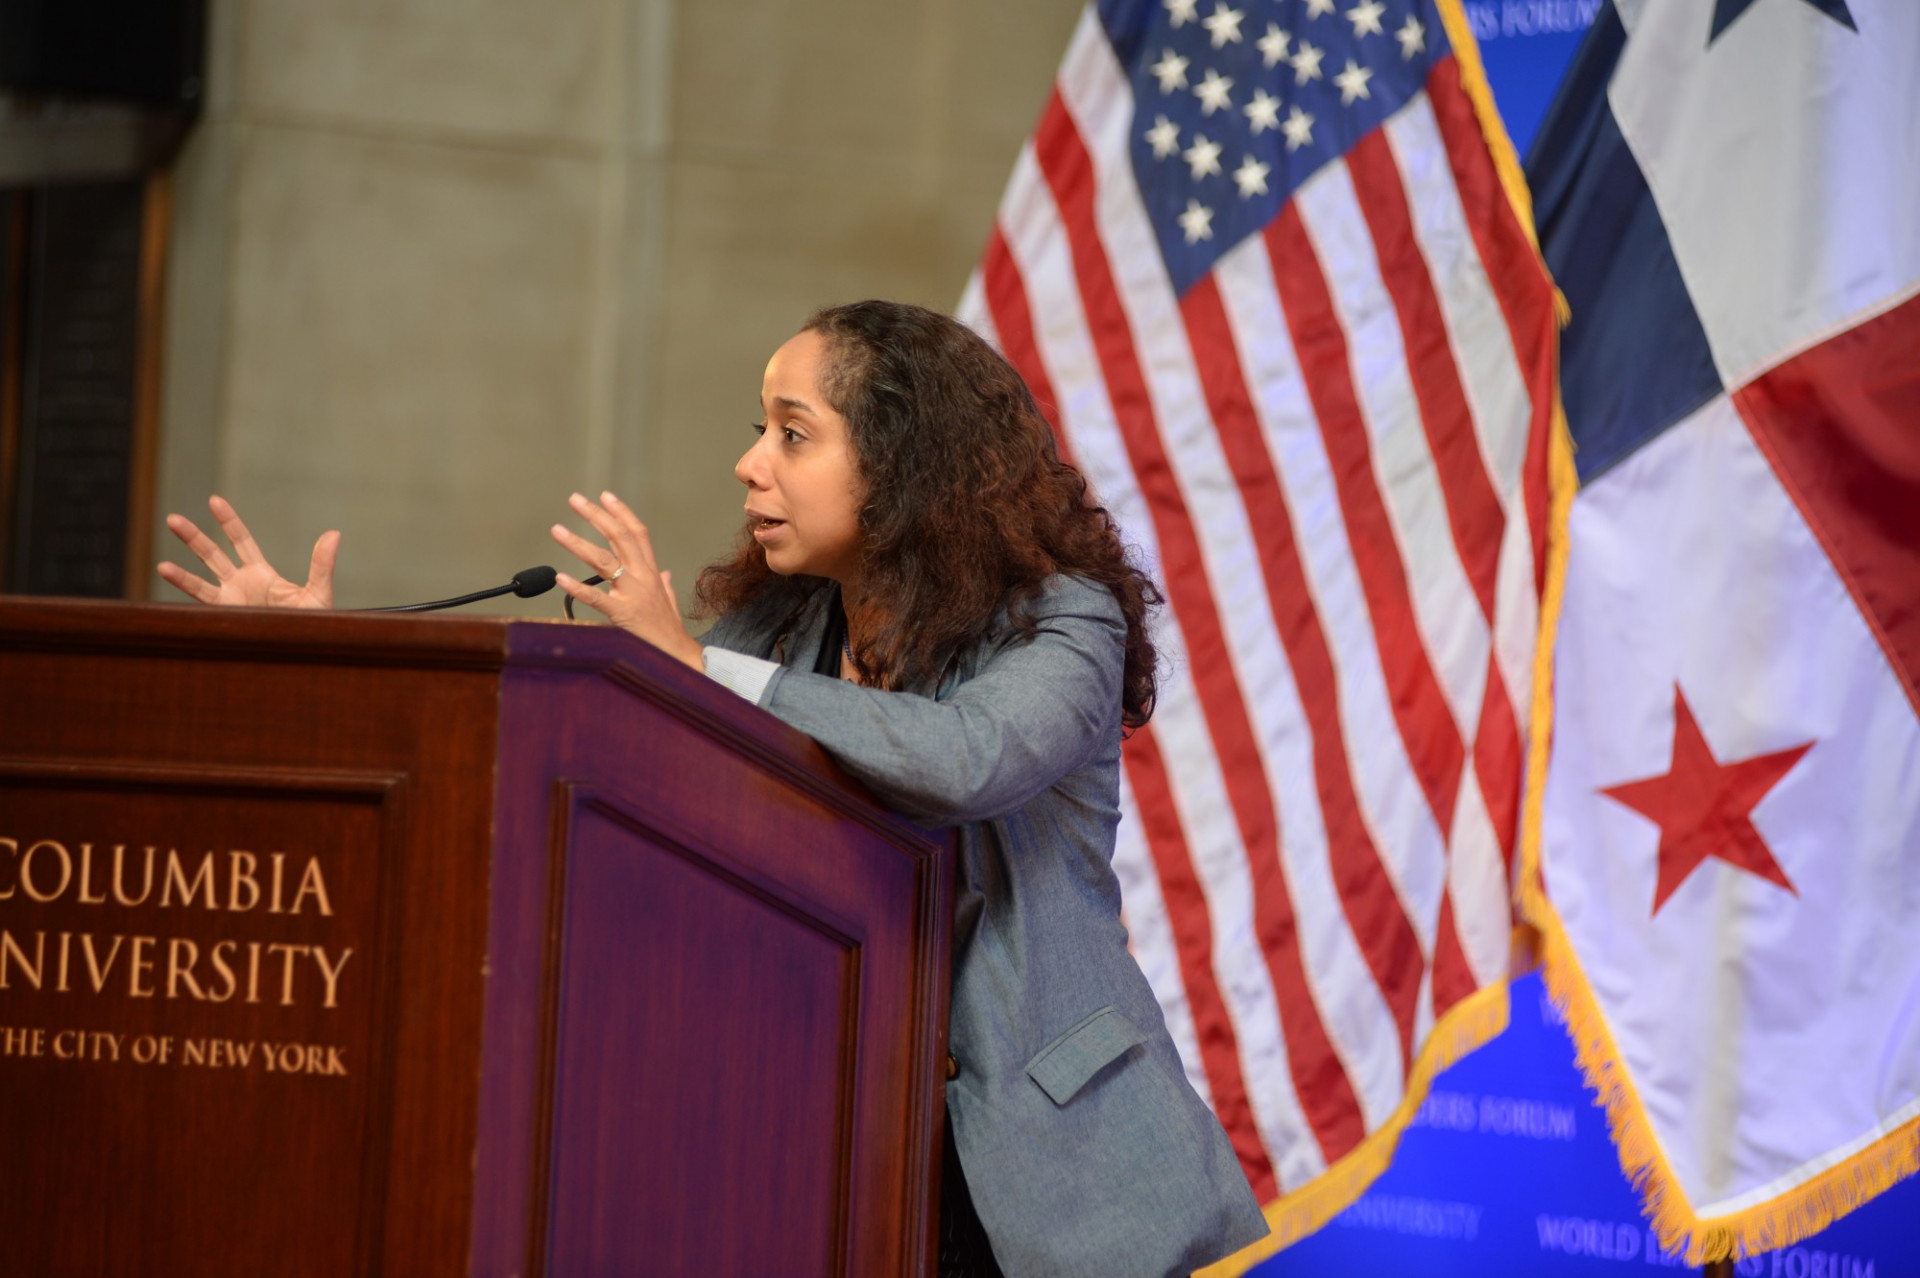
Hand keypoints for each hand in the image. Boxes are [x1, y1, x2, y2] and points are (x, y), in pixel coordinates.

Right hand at [158, 495, 338, 608]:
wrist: (305, 650)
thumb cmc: (314, 624)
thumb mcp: (318, 591)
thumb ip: (322, 564)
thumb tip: (334, 533)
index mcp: (261, 574)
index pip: (241, 541)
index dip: (228, 522)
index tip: (214, 501)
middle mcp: (241, 584)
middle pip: (212, 554)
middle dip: (193, 537)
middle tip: (172, 519)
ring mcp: (230, 601)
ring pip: (200, 577)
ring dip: (181, 563)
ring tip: (161, 561)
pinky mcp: (226, 617)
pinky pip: (200, 600)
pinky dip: (183, 585)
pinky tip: (165, 571)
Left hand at [552, 491, 703, 670]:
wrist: (676, 655)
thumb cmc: (669, 630)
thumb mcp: (669, 601)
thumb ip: (667, 584)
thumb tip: (668, 573)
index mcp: (652, 572)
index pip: (637, 533)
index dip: (621, 512)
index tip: (605, 496)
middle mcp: (642, 576)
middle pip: (619, 537)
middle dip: (596, 516)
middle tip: (575, 499)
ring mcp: (632, 593)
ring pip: (603, 561)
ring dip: (578, 543)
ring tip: (557, 530)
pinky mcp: (622, 613)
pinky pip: (596, 598)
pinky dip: (576, 587)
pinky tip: (558, 577)